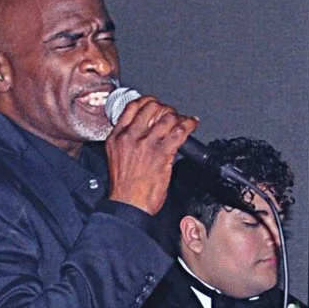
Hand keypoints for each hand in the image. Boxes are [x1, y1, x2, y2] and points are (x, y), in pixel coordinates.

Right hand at [102, 95, 197, 214]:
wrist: (128, 205)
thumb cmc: (124, 189)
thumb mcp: (116, 158)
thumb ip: (126, 142)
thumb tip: (141, 133)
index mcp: (117, 137)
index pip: (132, 107)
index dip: (147, 101)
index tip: (154, 103)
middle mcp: (131, 136)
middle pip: (151, 107)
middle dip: (164, 108)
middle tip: (170, 114)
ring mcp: (147, 143)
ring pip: (167, 117)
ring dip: (178, 116)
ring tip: (182, 120)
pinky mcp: (162, 153)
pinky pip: (180, 131)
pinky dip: (189, 124)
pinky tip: (192, 124)